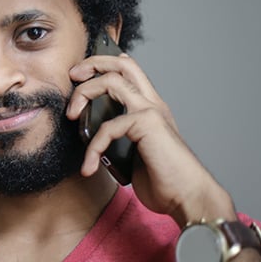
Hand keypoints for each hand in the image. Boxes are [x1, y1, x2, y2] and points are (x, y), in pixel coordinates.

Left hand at [66, 53, 235, 227]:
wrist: (189, 198)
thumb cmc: (165, 182)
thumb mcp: (133, 154)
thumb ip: (118, 140)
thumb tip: (92, 138)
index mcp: (150, 109)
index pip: (130, 72)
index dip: (106, 64)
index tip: (82, 73)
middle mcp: (152, 104)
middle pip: (122, 65)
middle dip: (93, 63)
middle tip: (73, 76)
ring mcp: (151, 112)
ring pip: (112, 81)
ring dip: (84, 93)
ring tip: (71, 114)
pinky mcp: (148, 124)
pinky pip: (108, 126)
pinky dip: (93, 147)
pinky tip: (89, 166)